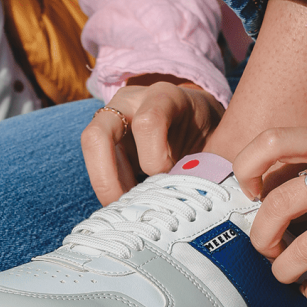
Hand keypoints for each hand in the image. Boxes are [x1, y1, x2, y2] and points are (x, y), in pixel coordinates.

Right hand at [81, 77, 223, 205]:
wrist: (198, 118)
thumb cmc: (208, 131)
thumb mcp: (215, 140)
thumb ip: (205, 164)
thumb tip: (193, 199)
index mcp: (164, 97)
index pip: (147, 122)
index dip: (156, 159)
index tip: (170, 177)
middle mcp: (129, 103)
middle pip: (96, 136)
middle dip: (108, 179)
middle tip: (128, 207)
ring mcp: (111, 120)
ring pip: (90, 153)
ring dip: (107, 187)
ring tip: (129, 210)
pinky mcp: (103, 140)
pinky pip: (96, 167)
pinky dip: (109, 190)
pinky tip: (128, 205)